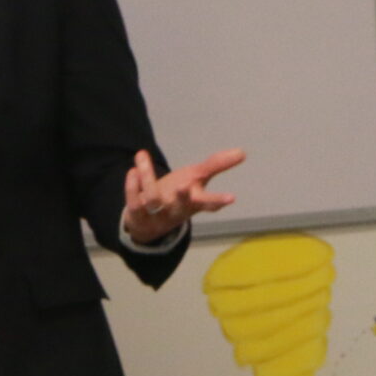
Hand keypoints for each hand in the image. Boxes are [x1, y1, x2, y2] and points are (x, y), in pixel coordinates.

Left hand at [123, 148, 243, 244]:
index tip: (231, 198)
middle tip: (184, 185)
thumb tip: (242, 152)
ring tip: (142, 155)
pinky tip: (133, 169)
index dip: (218, 200)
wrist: (148, 222)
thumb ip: (216, 165)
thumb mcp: (197, 178)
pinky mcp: (137, 214)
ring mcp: (156, 215)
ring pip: (152, 199)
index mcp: (193, 203)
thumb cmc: (177, 196)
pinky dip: (132, 184)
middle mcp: (176, 210)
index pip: (208, 204)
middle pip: (181, 206)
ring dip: (147, 176)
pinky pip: (133, 201)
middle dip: (183, 197)